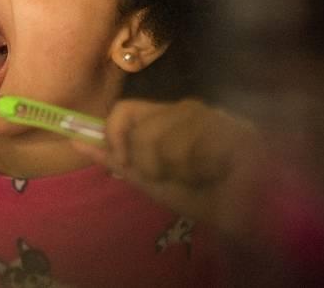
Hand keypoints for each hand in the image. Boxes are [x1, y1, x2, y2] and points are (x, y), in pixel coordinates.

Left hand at [73, 98, 267, 236]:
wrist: (248, 214)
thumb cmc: (200, 195)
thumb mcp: (149, 179)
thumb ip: (114, 158)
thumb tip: (75, 140)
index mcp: (164, 118)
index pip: (123, 109)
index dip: (115, 135)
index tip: (126, 163)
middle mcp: (185, 109)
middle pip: (141, 128)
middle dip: (151, 164)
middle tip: (177, 176)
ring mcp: (210, 115)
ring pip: (165, 139)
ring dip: (179, 170)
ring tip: (202, 175)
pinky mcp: (233, 125)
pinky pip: (194, 144)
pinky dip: (201, 169)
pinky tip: (220, 171)